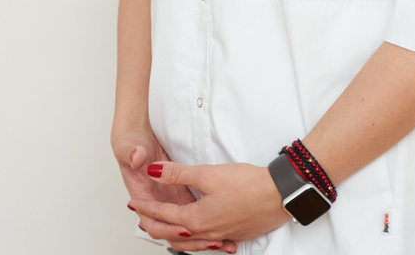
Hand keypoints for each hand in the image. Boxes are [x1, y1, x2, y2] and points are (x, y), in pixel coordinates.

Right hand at [112, 128, 221, 250]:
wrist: (136, 135)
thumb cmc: (135, 142)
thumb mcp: (133, 145)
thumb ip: (134, 152)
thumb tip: (135, 157)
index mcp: (142, 195)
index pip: (152, 223)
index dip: (168, 228)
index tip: (185, 229)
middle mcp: (157, 201)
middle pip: (170, 231)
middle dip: (189, 240)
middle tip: (209, 241)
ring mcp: (170, 199)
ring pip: (182, 228)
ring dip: (199, 238)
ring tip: (222, 242)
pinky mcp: (181, 195)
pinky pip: (193, 217)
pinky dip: (205, 227)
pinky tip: (223, 230)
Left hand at [128, 160, 292, 249]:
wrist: (280, 195)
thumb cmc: (249, 185)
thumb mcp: (208, 174)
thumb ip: (177, 174)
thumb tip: (153, 172)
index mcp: (197, 219)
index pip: (163, 215)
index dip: (146, 207)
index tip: (135, 202)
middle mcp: (208, 232)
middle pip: (173, 234)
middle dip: (155, 225)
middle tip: (143, 218)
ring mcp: (222, 236)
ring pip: (191, 242)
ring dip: (174, 234)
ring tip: (166, 227)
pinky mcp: (235, 234)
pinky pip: (209, 243)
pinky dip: (197, 241)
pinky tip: (200, 236)